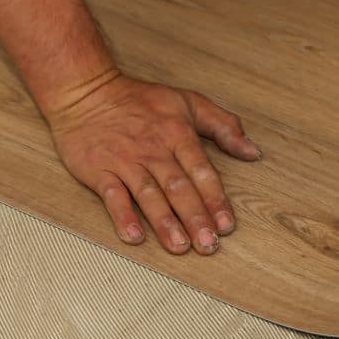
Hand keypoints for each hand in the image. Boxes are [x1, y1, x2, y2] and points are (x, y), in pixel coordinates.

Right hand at [45, 71, 261, 254]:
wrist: (85, 91)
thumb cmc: (140, 100)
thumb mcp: (187, 102)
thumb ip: (224, 126)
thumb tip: (253, 152)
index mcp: (178, 133)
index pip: (202, 171)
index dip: (215, 199)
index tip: (227, 225)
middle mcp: (153, 149)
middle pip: (178, 188)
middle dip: (195, 218)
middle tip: (209, 245)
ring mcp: (125, 160)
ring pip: (149, 194)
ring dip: (165, 222)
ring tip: (180, 247)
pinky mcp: (98, 169)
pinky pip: (112, 195)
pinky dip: (122, 216)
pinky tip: (134, 236)